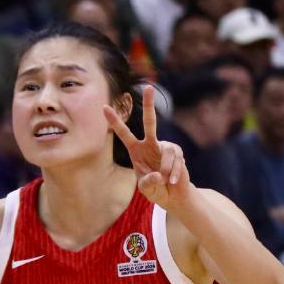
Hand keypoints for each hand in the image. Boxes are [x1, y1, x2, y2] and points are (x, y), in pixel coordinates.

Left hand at [103, 85, 191, 209]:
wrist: (173, 195)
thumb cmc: (155, 189)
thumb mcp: (146, 189)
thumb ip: (148, 182)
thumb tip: (158, 173)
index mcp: (136, 150)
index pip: (124, 134)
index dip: (115, 121)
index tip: (104, 107)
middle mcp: (150, 144)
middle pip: (150, 122)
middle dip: (149, 105)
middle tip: (149, 87)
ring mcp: (165, 147)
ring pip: (167, 153)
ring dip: (166, 170)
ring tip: (166, 181)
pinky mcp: (178, 153)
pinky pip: (176, 162)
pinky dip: (174, 174)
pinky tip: (173, 181)